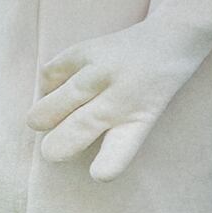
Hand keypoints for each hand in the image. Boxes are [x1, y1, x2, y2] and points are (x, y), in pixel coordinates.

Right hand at [30, 22, 203, 179]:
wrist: (169, 38)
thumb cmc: (153, 88)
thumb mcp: (145, 117)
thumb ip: (113, 135)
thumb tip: (59, 145)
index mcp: (141, 118)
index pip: (122, 148)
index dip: (108, 164)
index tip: (98, 174)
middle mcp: (122, 95)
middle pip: (76, 129)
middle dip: (55, 148)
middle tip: (52, 152)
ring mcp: (100, 70)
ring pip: (54, 105)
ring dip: (43, 120)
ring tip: (42, 124)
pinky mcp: (83, 50)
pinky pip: (48, 76)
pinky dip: (46, 88)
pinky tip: (53, 92)